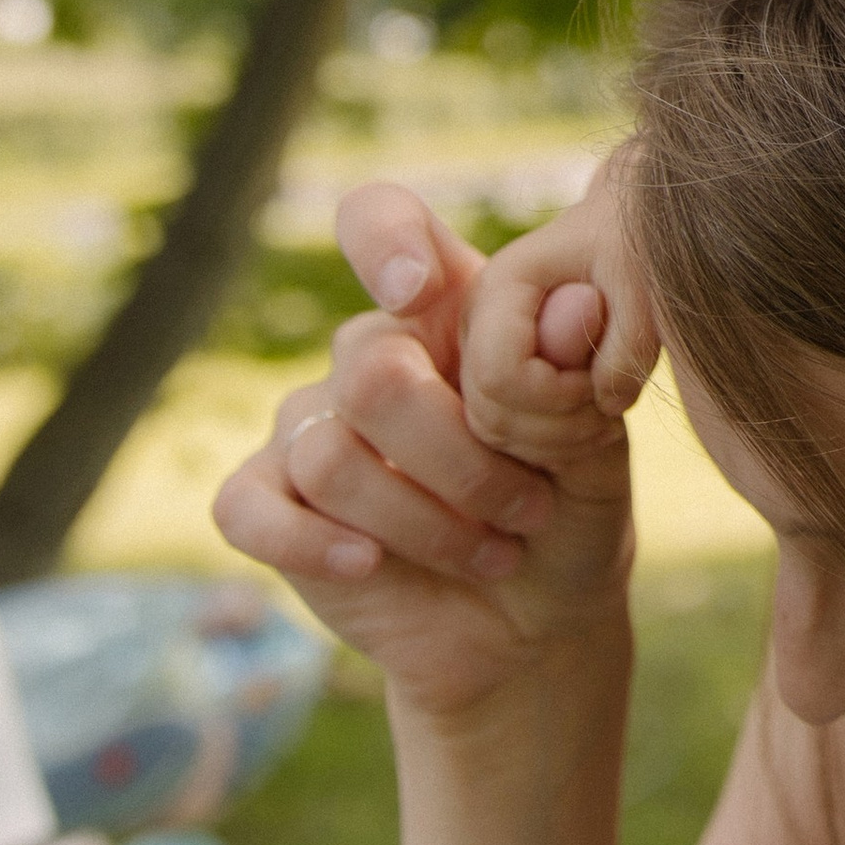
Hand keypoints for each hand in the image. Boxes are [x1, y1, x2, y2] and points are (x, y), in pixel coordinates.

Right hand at [213, 200, 634, 722]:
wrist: (537, 623)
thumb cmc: (569, 510)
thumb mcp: (595, 444)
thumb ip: (576, 374)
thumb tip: (575, 305)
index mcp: (445, 310)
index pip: (380, 222)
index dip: (384, 240)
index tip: (419, 291)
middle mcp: (366, 355)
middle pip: (372, 372)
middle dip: (462, 457)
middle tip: (528, 508)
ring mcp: (308, 428)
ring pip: (330, 454)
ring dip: (425, 519)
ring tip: (494, 552)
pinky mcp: (268, 504)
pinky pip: (249, 508)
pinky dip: (315, 544)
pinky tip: (371, 566)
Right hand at [453, 158, 661, 469]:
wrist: (629, 246)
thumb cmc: (639, 255)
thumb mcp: (648, 287)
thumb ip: (629, 342)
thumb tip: (606, 400)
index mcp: (500, 286)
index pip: (501, 375)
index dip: (558, 395)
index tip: (602, 380)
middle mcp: (474, 322)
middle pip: (490, 414)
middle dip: (560, 429)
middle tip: (612, 408)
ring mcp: (475, 354)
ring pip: (491, 434)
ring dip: (559, 442)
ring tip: (608, 414)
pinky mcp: (488, 381)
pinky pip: (499, 439)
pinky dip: (549, 446)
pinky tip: (591, 422)